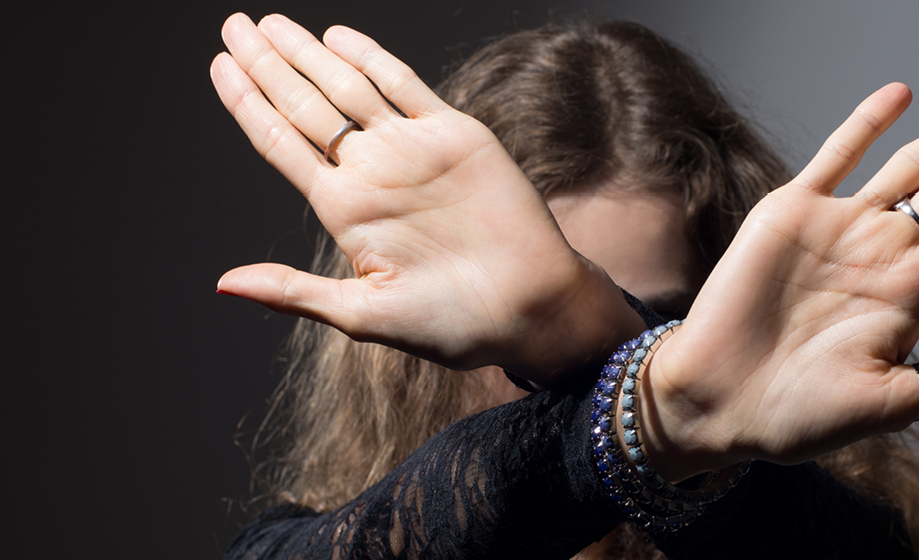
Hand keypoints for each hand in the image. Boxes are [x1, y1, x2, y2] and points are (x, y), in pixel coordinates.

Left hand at [211, 14, 643, 382]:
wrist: (529, 307)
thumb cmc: (451, 323)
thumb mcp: (363, 314)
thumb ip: (294, 291)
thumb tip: (222, 284)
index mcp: (343, 210)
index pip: (280, 142)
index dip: (246, 103)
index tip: (218, 66)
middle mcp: (371, 173)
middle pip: (305, 105)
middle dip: (267, 64)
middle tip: (233, 27)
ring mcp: (410, 150)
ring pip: (348, 87)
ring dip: (308, 54)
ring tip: (270, 25)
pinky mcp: (455, 135)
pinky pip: (406, 86)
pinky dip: (372, 59)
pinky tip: (338, 38)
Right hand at [641, 83, 918, 479]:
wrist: (718, 398)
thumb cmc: (799, 413)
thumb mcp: (892, 402)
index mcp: (915, 293)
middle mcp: (885, 252)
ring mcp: (840, 227)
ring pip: (909, 163)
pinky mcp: (791, 213)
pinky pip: (837, 156)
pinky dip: (867, 123)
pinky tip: (900, 95)